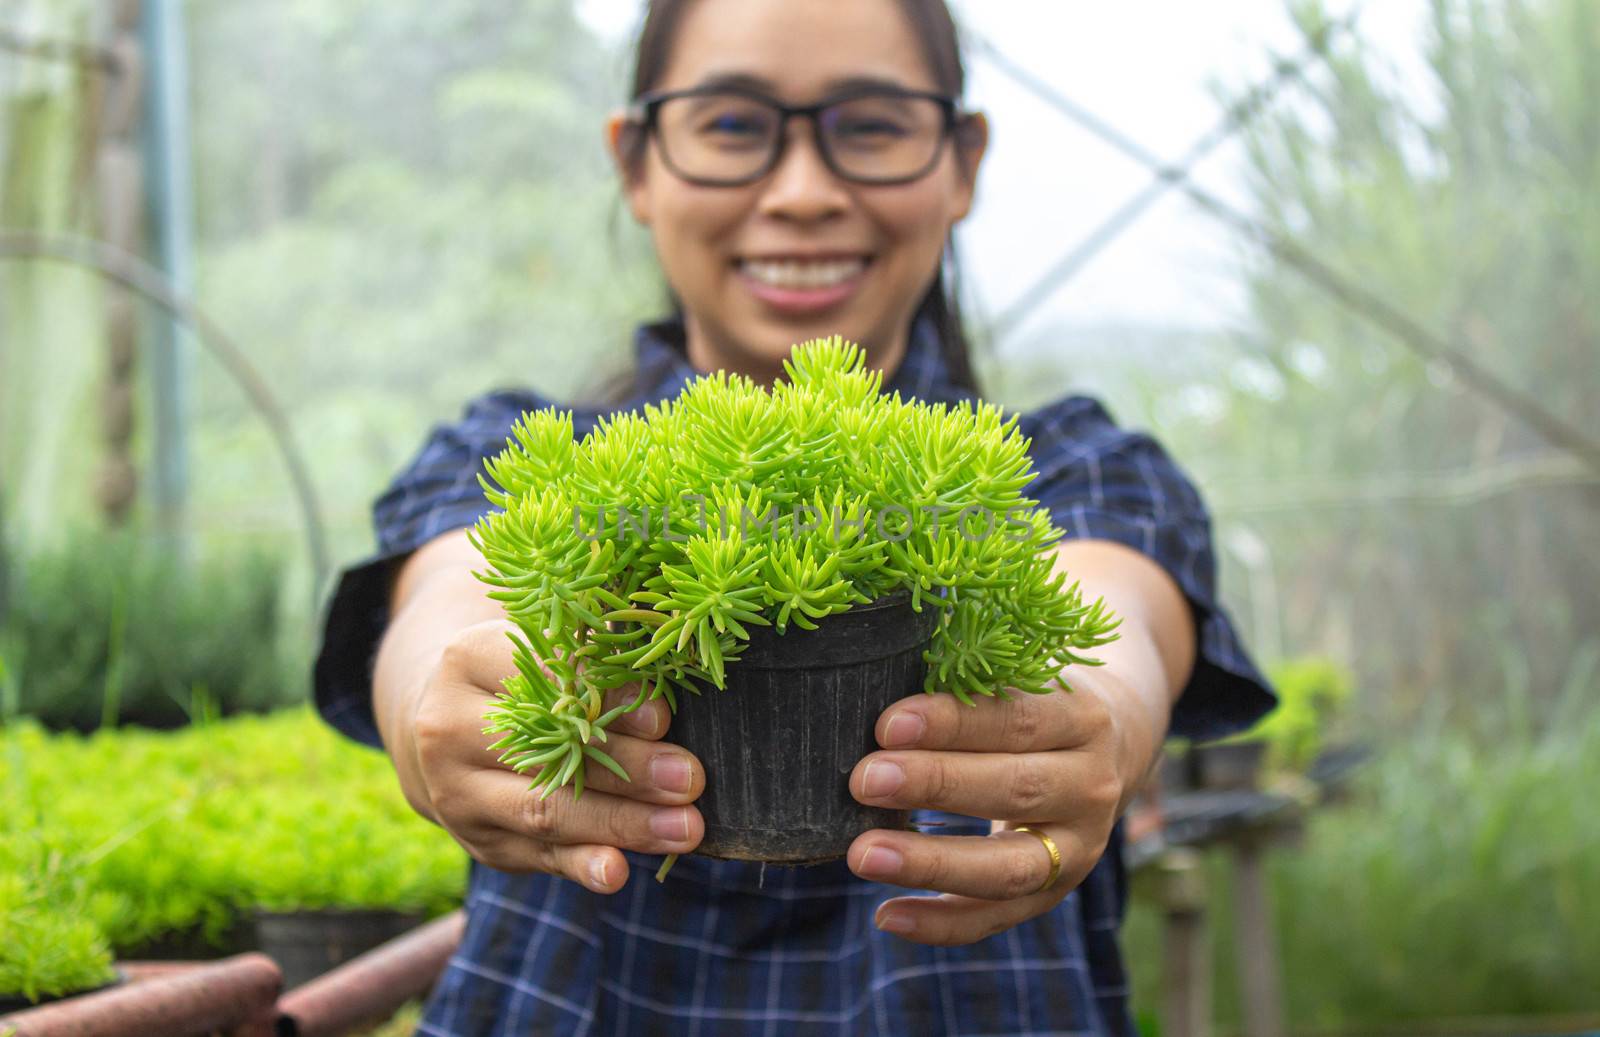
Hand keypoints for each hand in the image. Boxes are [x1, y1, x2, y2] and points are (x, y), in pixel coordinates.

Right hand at [400, 618, 705, 891]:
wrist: (447, 728)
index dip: (605, 699)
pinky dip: (581, 865)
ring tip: (684, 827)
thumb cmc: (523, 678)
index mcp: (469, 661)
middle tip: (690, 778)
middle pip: (548, 752)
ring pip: (545, 812)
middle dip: (629, 769)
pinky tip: (618, 872)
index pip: (545, 680)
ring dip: (621, 824)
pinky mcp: (479, 840)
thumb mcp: (548, 651)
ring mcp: (457, 792)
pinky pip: (537, 855)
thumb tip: (671, 686)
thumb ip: (598, 662)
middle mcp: (449, 729)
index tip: (662, 718)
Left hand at [845, 668, 1153, 944]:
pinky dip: (940, 923)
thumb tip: (876, 707)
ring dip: (931, 864)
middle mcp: (1091, 787)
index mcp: (1083, 720)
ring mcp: (1079, 848)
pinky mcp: (1055, 892)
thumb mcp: (1024, 683)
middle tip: (864, 781)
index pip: (1017, 720)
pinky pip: (997, 917)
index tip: (887, 725)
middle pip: (1015, 790)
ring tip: (863, 855)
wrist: (1114, 747)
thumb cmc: (1037, 704)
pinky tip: (886, 916)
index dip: (953, 723)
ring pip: (1008, 867)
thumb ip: (967, 691)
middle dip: (935, 785)